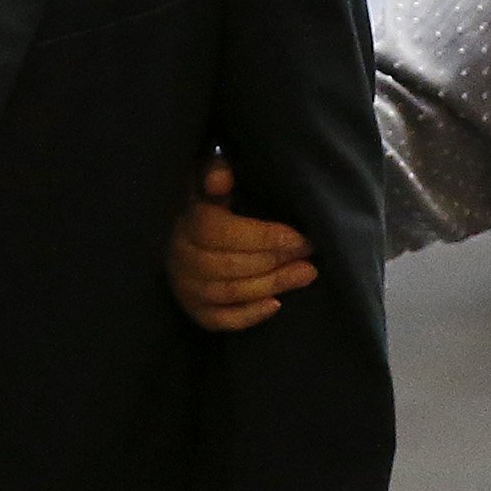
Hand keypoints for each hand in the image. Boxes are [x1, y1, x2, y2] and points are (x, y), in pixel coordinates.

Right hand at [167, 157, 313, 331]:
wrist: (188, 234)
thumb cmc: (212, 202)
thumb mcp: (210, 178)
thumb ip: (215, 170)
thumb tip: (220, 178)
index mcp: (186, 221)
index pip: (219, 232)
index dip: (262, 237)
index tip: (299, 237)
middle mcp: (180, 256)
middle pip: (229, 265)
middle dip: (275, 260)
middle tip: (310, 255)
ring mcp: (185, 286)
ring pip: (229, 292)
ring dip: (272, 285)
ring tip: (306, 274)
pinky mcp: (193, 310)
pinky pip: (221, 320)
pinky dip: (249, 315)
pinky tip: (276, 304)